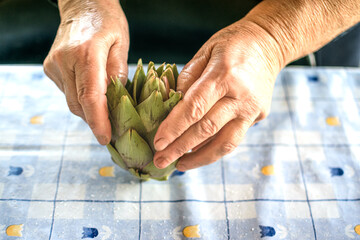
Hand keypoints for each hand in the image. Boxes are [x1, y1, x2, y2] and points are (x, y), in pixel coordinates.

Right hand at [43, 0, 128, 144]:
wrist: (82, 6)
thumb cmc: (107, 23)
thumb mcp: (121, 44)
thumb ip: (118, 72)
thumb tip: (116, 100)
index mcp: (85, 53)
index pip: (90, 96)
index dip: (98, 121)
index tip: (106, 138)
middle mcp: (64, 60)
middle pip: (78, 104)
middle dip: (95, 120)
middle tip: (113, 130)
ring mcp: (54, 65)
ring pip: (72, 101)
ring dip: (88, 109)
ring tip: (106, 108)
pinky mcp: (50, 67)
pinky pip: (67, 92)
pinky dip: (81, 98)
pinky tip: (93, 92)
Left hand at [153, 20, 284, 170]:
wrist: (269, 44)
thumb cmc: (231, 45)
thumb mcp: (205, 52)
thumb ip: (186, 79)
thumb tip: (169, 105)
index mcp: (224, 74)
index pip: (195, 107)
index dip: (174, 127)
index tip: (158, 143)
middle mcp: (241, 96)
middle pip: (207, 129)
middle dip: (181, 148)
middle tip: (160, 161)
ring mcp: (252, 109)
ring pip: (225, 143)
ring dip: (200, 159)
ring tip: (179, 166)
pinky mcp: (259, 117)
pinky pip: (233, 138)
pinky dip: (214, 149)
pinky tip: (197, 153)